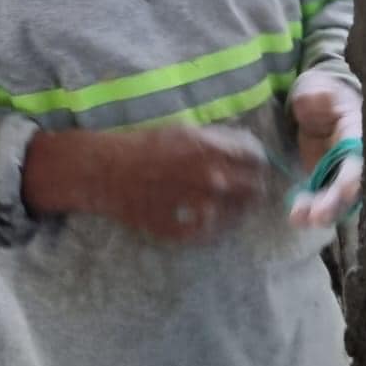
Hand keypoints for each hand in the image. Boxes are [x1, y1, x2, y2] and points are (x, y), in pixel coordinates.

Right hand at [23, 124, 267, 242]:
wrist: (106, 171)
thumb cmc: (144, 145)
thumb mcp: (183, 131)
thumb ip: (217, 140)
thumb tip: (244, 145)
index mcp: (210, 149)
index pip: (256, 157)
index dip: (258, 159)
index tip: (255, 162)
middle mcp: (210, 180)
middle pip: (254, 188)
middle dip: (253, 184)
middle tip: (244, 185)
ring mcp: (199, 208)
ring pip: (238, 214)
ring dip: (237, 207)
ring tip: (226, 201)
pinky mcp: (186, 232)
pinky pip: (214, 233)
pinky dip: (215, 226)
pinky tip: (206, 218)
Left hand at [288, 71, 361, 228]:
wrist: (315, 108)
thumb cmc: (324, 97)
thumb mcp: (323, 91)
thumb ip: (321, 96)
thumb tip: (320, 96)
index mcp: (361, 138)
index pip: (362, 161)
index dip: (354, 177)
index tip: (345, 190)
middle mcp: (357, 163)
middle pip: (352, 189)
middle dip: (336, 203)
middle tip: (318, 216)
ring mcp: (342, 176)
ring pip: (338, 201)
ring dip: (321, 212)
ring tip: (300, 218)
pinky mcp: (327, 185)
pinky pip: (322, 202)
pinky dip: (310, 211)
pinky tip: (296, 216)